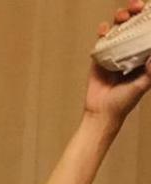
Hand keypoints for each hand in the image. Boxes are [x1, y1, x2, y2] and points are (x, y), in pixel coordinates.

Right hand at [85, 0, 150, 121]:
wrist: (101, 113)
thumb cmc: (124, 102)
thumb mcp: (143, 85)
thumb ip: (150, 71)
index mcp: (142, 56)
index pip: (147, 32)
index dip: (148, 19)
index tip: (149, 10)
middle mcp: (129, 51)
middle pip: (133, 25)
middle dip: (135, 13)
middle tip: (137, 7)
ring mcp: (113, 53)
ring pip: (117, 29)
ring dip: (119, 18)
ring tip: (122, 16)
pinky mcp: (98, 58)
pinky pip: (101, 41)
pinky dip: (102, 32)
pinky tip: (103, 30)